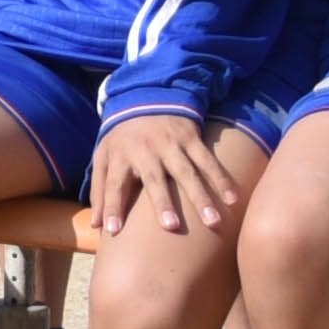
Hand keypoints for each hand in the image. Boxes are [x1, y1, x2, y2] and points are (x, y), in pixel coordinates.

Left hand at [85, 107, 241, 239]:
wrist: (147, 97)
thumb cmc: (124, 139)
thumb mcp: (104, 157)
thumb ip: (100, 190)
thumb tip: (95, 224)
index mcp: (120, 156)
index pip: (113, 185)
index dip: (112, 206)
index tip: (112, 230)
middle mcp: (146, 150)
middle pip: (154, 179)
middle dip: (162, 202)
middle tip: (171, 227)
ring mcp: (171, 145)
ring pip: (188, 173)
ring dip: (201, 197)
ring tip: (213, 222)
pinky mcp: (191, 139)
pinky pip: (208, 161)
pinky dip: (222, 179)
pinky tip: (233, 199)